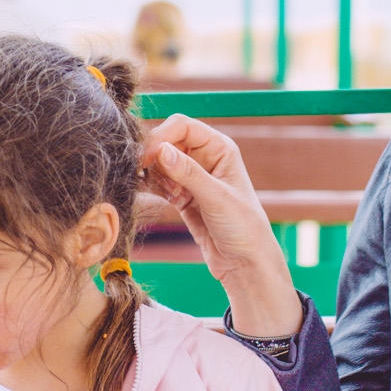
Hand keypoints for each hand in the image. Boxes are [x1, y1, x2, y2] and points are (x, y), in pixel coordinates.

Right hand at [139, 115, 301, 336]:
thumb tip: (160, 149)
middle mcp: (205, 157)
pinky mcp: (182, 195)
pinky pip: (159, 181)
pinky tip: (157, 196)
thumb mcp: (217, 198)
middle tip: (145, 175)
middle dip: (154, 156)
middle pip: (167, 140)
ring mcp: (192, 176)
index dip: (161, 136)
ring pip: (159, 161)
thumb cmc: (244, 228)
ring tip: (166, 194)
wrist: (245, 264)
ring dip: (154, 174)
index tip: (147, 157)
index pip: (182, 126)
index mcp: (220, 148)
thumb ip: (188, 173)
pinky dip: (152, 186)